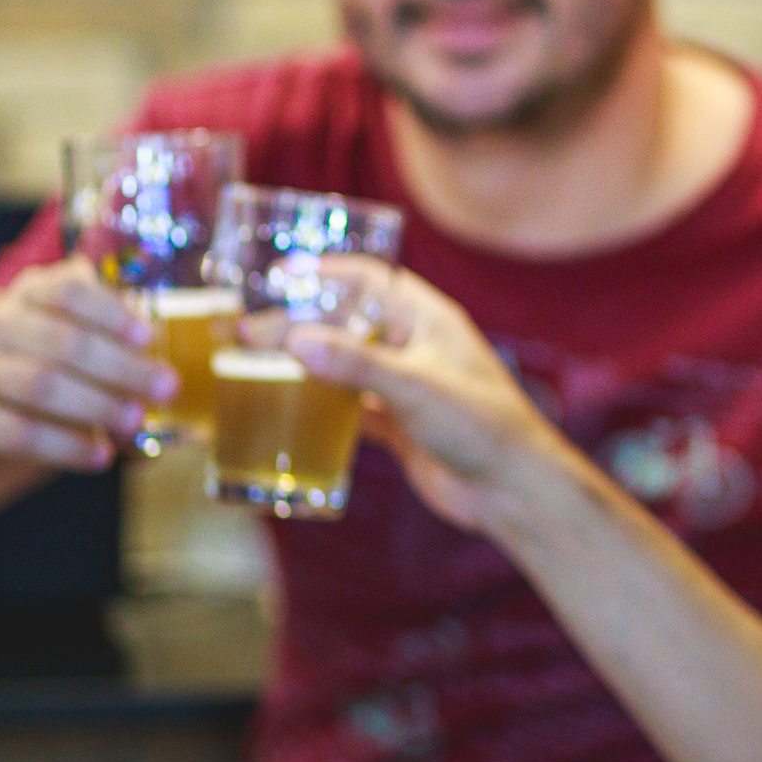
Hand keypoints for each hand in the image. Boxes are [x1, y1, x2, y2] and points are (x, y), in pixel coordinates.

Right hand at [0, 259, 173, 470]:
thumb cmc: (15, 357)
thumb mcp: (44, 323)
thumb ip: (94, 323)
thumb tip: (158, 337)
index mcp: (24, 295)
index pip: (67, 290)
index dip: (110, 312)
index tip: (148, 336)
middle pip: (65, 344)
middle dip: (121, 367)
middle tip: (166, 387)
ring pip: (42, 387)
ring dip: (97, 405)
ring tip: (135, 420)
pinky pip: (19, 434)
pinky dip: (65, 446)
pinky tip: (100, 455)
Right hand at [284, 270, 575, 534]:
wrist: (510, 488)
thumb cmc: (479, 423)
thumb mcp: (415, 386)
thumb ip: (355, 363)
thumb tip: (295, 340)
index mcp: (428, 319)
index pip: (371, 280)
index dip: (327, 273)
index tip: (280, 275)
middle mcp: (417, 347)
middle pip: (350, 325)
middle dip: (304, 324)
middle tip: (250, 330)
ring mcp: (408, 387)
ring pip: (349, 368)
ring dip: (309, 366)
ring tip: (257, 366)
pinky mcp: (401, 425)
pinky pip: (354, 409)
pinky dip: (324, 408)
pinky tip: (291, 411)